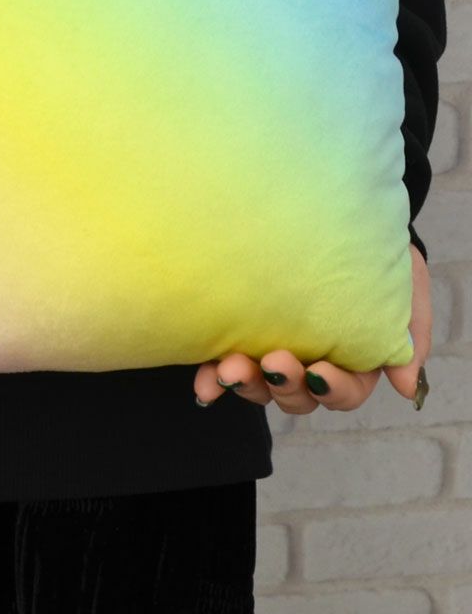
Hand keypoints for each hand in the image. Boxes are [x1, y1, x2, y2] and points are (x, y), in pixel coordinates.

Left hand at [193, 242, 431, 412]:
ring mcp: (270, 352)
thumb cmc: (374, 255)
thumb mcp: (404, 286)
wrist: (334, 217)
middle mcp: (308, 362)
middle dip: (284, 384)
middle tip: (273, 361)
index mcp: (350, 360)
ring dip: (245, 383)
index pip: (344, 391)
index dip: (333, 389)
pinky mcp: (238, 336)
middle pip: (298, 396)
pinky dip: (212, 380)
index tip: (320, 371)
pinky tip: (204, 383)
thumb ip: (408, 334)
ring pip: (259, 386)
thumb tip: (407, 387)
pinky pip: (222, 367)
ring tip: (231, 367)